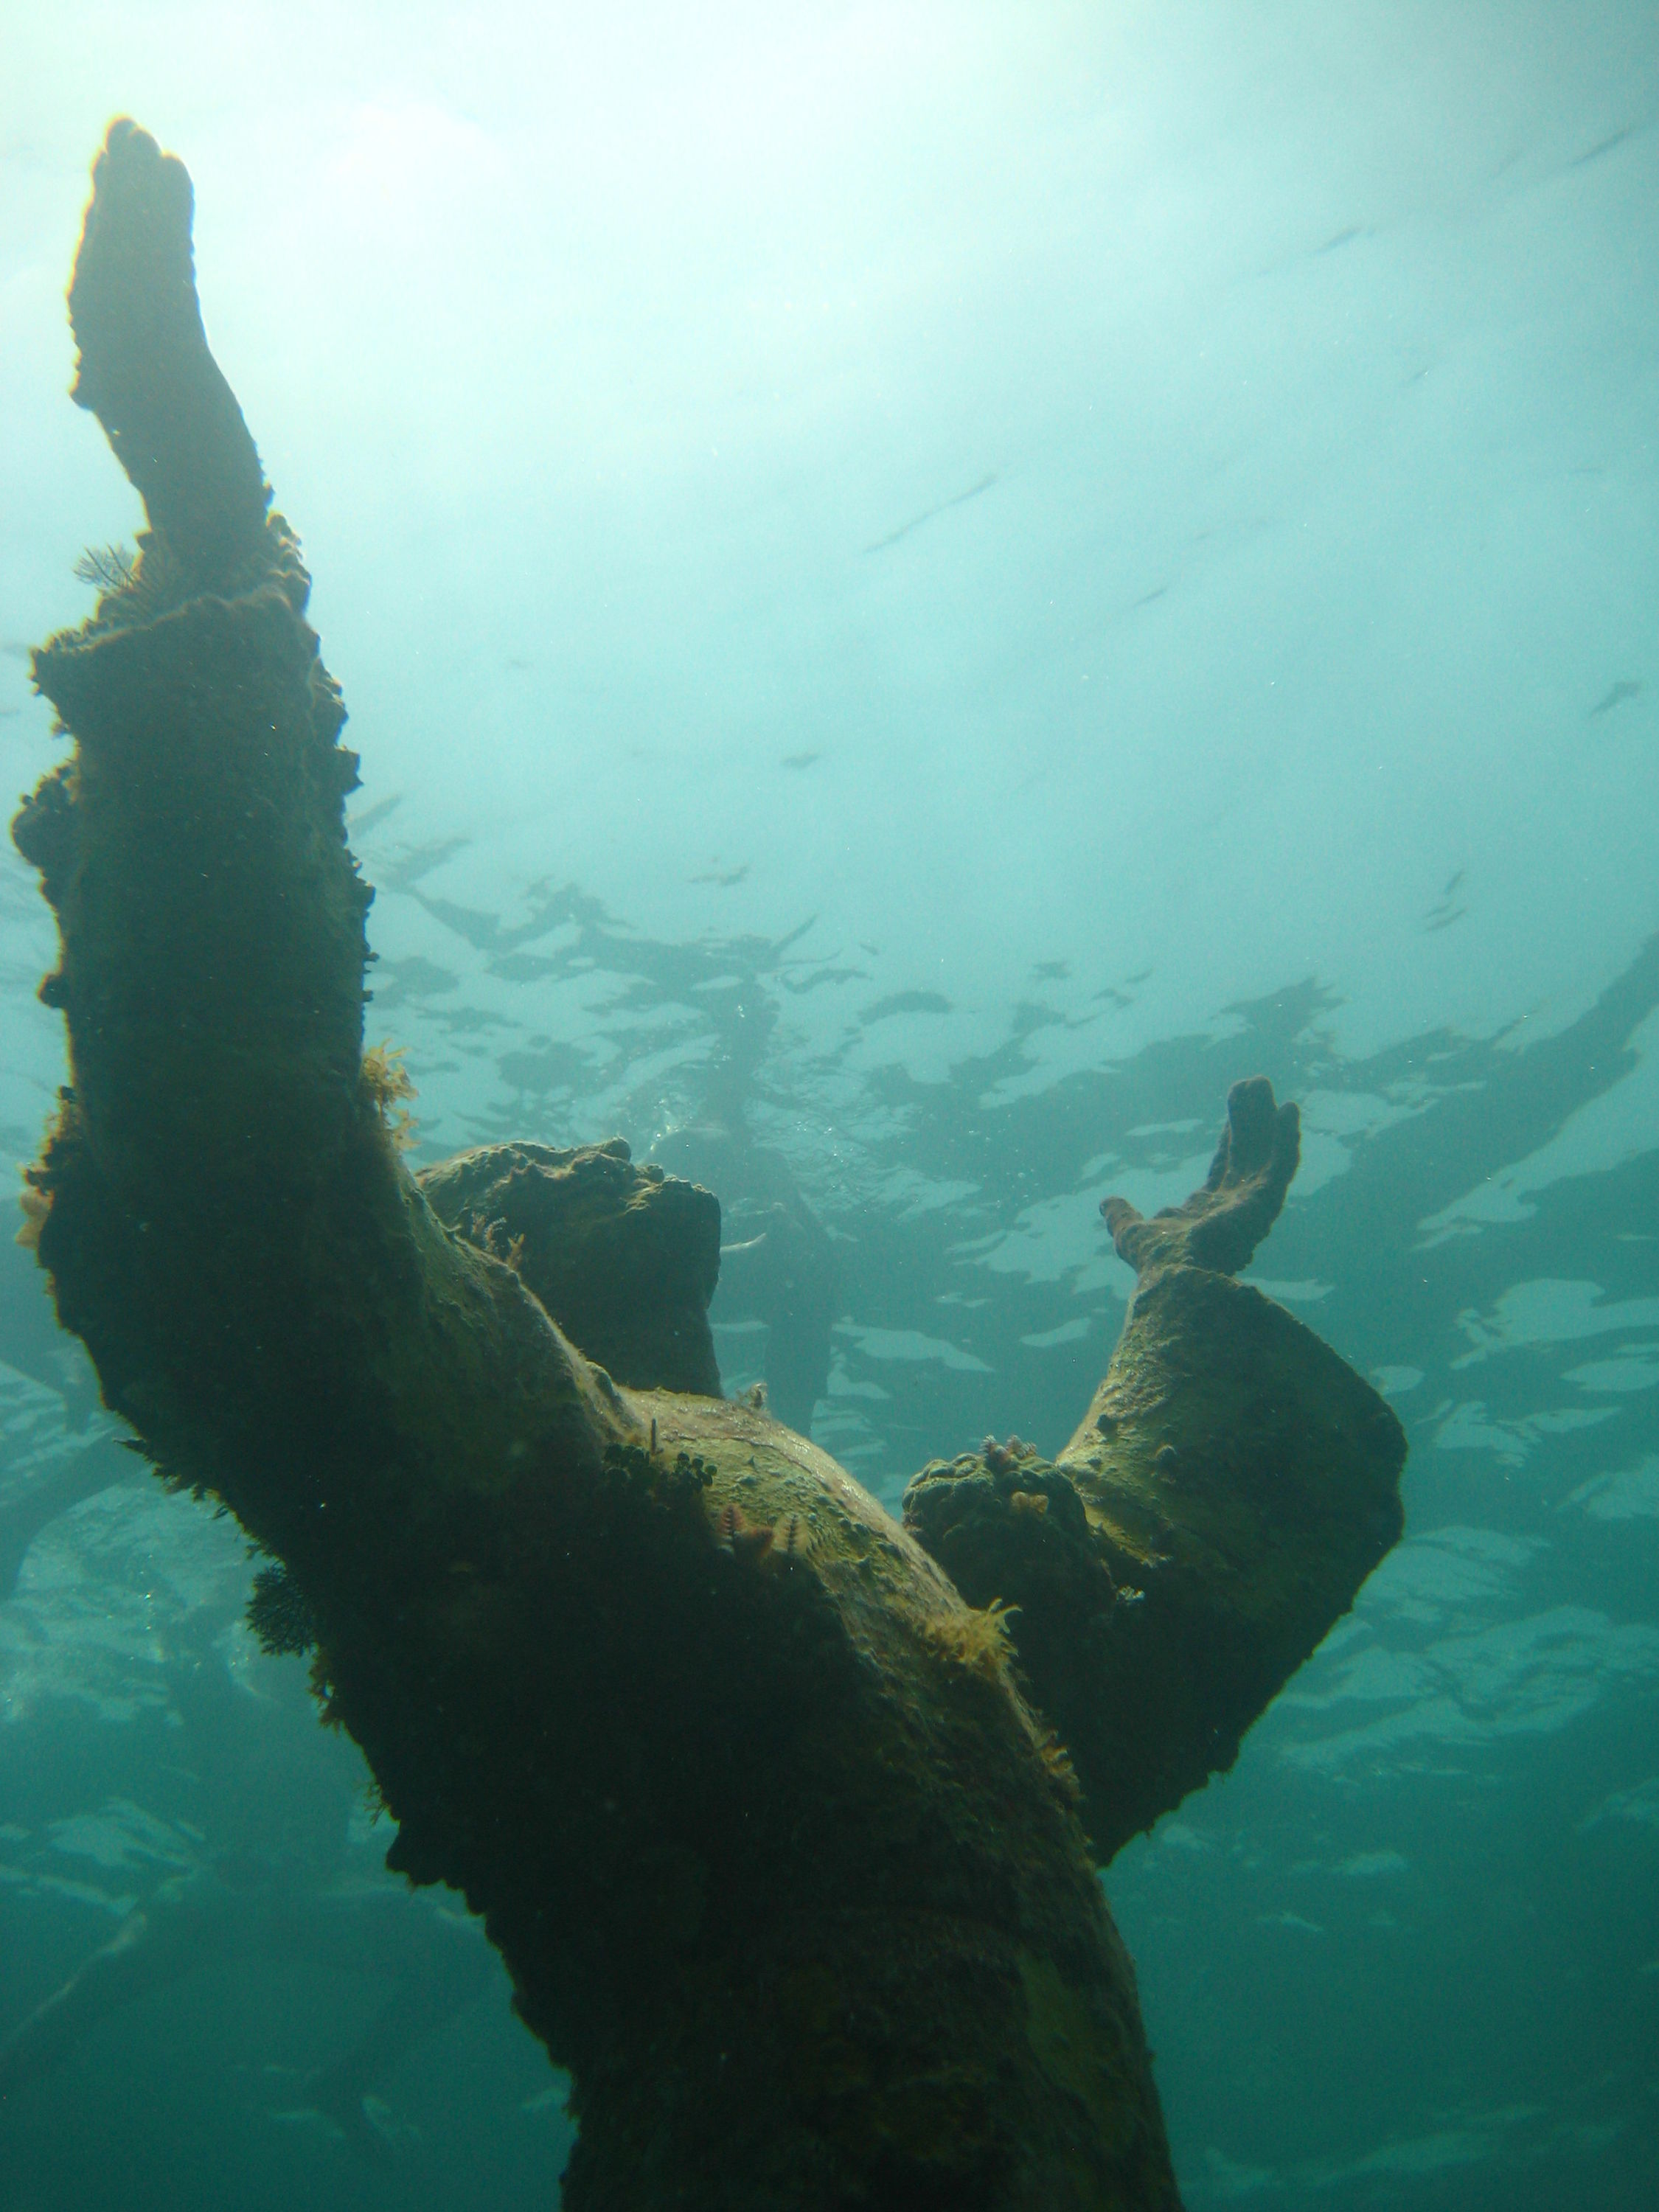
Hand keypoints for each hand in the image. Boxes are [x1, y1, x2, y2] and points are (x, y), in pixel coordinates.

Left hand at [1101, 1076, 1299, 1277]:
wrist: (1170, 1274)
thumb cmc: (1155, 1262)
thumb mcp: (1131, 1231)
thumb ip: (1122, 1215)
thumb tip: (1106, 1203)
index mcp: (1210, 1209)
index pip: (1226, 1163)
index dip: (1233, 1135)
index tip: (1237, 1107)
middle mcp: (1236, 1205)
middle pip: (1248, 1152)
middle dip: (1251, 1119)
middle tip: (1255, 1084)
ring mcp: (1253, 1204)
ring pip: (1266, 1153)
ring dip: (1268, 1121)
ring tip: (1266, 1087)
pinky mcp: (1264, 1203)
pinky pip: (1281, 1165)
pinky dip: (1286, 1139)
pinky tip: (1288, 1111)